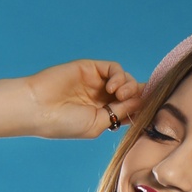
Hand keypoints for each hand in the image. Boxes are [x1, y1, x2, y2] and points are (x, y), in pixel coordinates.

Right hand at [23, 59, 142, 140]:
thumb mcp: (98, 124)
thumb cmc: (65, 124)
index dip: (141, 107)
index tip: (151, 109)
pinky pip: (114, 68)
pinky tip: (112, 87)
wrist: (40, 108)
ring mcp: (96, 83)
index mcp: (103, 116)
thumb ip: (121, 112)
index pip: (129, 109)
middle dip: (136, 96)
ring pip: (125, 79)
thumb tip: (143, 101)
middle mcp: (101, 98)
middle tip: (127, 100)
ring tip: (118, 94)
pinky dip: (119, 76)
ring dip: (128, 86)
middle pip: (130, 93)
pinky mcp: (90, 68)